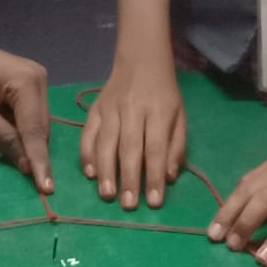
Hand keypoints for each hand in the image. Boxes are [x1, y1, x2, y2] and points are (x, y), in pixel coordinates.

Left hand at [0, 40, 52, 193]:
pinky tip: (13, 137)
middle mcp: (40, 80)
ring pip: (39, 124)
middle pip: (41, 128)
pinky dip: (24, 130)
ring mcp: (38, 80)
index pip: (35, 131)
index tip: (47, 189)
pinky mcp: (32, 84)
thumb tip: (26, 166)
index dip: (39, 161)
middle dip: (35, 153)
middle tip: (33, 182)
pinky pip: (32, 115)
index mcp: (28, 83)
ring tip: (17, 158)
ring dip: (28, 142)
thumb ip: (4, 139)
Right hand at [80, 54, 185, 208]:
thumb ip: (176, 147)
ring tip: (107, 195)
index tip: (154, 201)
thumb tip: (168, 177)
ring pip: (106, 142)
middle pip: (130, 147)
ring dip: (106, 171)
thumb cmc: (164, 94)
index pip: (156, 148)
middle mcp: (133, 109)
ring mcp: (111, 108)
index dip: (154, 176)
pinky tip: (90, 173)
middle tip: (128, 205)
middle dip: (129, 178)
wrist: (141, 60)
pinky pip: (88, 133)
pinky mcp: (95, 108)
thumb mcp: (180, 116)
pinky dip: (87, 154)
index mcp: (159, 111)